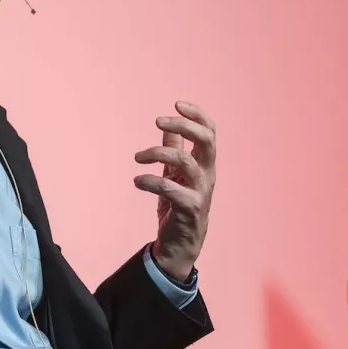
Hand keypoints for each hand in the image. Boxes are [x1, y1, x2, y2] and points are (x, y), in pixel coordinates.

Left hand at [134, 101, 216, 281]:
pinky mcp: (188, 209)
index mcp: (205, 164)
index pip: (210, 131)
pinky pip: (171, 190)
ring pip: (186, 162)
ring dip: (157, 154)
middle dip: (183, 125)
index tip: (177, 104)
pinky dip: (151, 182)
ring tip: (137, 157)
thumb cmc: (178, 207)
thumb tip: (169, 130)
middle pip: (206, 141)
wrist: (179, 245)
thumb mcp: (175, 176)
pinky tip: (137, 181)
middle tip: (157, 121)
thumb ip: (175, 152)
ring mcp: (200, 192)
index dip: (197, 115)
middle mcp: (207, 175)